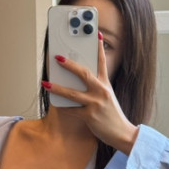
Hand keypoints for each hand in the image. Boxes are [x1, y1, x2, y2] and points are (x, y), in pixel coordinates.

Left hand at [44, 36, 139, 153]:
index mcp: (106, 85)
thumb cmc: (112, 115)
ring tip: (46, 83)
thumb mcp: (108, 97)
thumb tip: (77, 81)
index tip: (95, 35)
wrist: (122, 133)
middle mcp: (101, 91)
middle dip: (69, 65)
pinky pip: (72, 110)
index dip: (99, 48)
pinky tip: (55, 104)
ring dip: (57, 88)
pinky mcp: (90, 116)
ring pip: (72, 93)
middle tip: (58, 58)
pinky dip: (63, 107)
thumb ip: (96, 88)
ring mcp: (95, 103)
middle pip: (84, 74)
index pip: (102, 63)